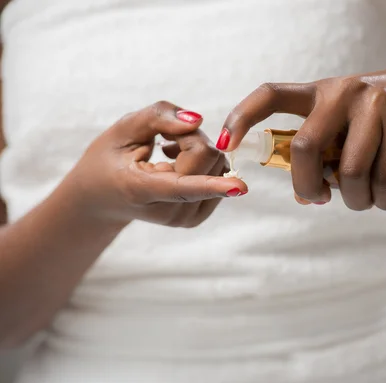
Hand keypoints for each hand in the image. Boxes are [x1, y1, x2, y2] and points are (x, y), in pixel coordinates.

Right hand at [65, 101, 247, 226]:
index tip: (240, 187)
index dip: (213, 185)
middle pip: (207, 156)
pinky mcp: (196, 218)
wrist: (101, 199)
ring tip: (167, 155)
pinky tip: (176, 166)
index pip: (183, 186)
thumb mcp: (122, 129)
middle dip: (191, 138)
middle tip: (165, 141)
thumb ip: (158, 117)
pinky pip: (219, 175)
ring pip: (218, 165)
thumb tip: (197, 120)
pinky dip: (202, 163)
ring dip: (197, 150)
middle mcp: (167, 211)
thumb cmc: (111, 159)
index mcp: (141, 190)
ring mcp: (183, 219)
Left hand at [220, 57, 385, 209]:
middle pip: (306, 150)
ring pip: (350, 173)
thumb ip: (330, 145)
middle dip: (308, 187)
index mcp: (323, 90)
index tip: (225, 145)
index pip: (272, 95)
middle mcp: (344, 91)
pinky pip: (383, 178)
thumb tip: (309, 191)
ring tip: (372, 201)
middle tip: (322, 200)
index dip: (242, 117)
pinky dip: (385, 200)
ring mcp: (376, 104)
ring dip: (359, 202)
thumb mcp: (353, 117)